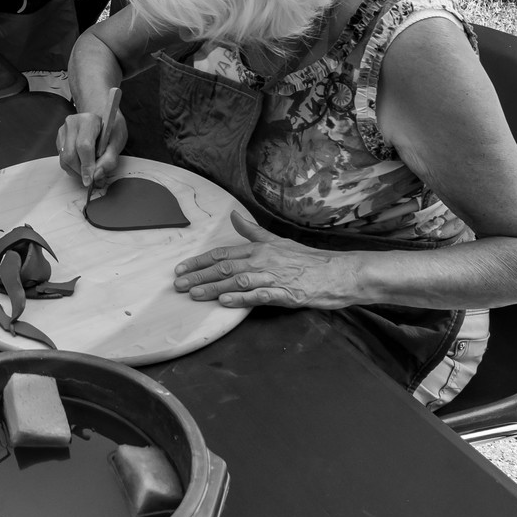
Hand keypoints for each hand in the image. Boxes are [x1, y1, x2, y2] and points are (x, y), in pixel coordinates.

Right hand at [58, 109, 127, 190]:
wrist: (102, 118)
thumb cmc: (110, 129)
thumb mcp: (117, 142)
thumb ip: (109, 160)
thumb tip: (96, 175)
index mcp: (89, 120)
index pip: (84, 146)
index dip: (86, 166)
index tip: (91, 180)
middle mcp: (73, 123)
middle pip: (70, 155)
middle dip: (81, 172)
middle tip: (92, 180)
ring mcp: (64, 131)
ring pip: (64, 159)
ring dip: (76, 172)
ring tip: (89, 173)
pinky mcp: (59, 139)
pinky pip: (62, 159)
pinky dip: (72, 168)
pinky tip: (82, 165)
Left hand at [173, 212, 357, 308]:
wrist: (338, 273)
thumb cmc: (306, 259)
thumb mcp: (277, 241)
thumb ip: (252, 231)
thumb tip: (233, 215)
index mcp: (259, 248)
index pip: (221, 254)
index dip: (199, 261)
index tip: (180, 269)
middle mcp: (262, 260)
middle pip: (224, 267)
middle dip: (198, 276)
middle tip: (178, 285)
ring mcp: (273, 277)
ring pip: (237, 281)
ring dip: (213, 288)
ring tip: (194, 294)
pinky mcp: (285, 293)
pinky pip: (259, 295)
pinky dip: (241, 298)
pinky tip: (225, 301)